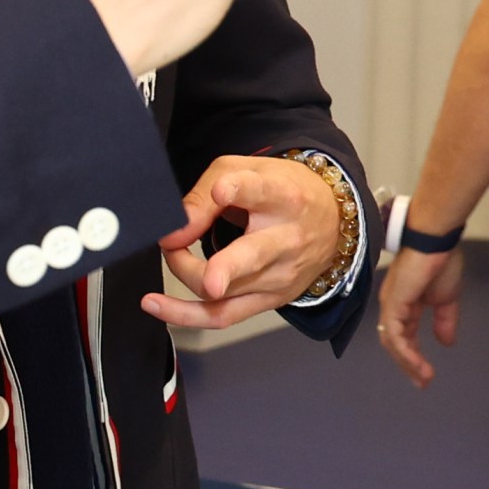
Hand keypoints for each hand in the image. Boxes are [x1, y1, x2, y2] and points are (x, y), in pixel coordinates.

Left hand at [140, 156, 343, 328]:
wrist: (331, 223)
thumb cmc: (283, 191)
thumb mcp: (247, 171)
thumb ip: (206, 196)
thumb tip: (174, 230)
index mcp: (282, 197)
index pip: (262, 191)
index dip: (239, 190)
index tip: (220, 191)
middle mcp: (285, 239)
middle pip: (250, 256)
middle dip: (219, 266)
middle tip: (180, 256)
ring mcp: (279, 276)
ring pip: (224, 291)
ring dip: (183, 272)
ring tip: (170, 252)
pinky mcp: (269, 301)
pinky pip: (222, 317)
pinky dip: (185, 315)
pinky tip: (156, 306)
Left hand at [375, 242, 463, 387]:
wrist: (435, 241)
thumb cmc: (441, 262)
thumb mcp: (446, 298)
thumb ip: (444, 320)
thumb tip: (446, 342)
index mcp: (404, 303)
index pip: (405, 335)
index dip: (413, 355)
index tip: (426, 374)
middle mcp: (393, 305)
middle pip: (395, 342)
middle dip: (408, 364)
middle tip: (422, 382)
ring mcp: (390, 305)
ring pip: (393, 342)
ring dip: (407, 363)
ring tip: (423, 378)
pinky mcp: (393, 304)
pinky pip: (396, 335)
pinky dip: (405, 352)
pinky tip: (418, 365)